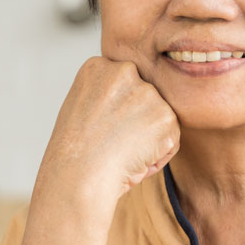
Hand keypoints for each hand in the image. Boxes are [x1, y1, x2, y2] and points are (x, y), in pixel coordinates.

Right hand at [37, 57, 179, 212]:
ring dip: (147, 139)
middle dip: (135, 121)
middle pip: (143, 98)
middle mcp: (125, 71)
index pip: (123, 85)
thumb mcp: (79, 107)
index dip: (113, 113)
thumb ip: (106, 93)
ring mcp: (148, 93)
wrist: (78, 178)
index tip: (98, 128)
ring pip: (158, 118)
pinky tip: (133, 160)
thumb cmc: (73, 154)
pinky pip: (170, 140)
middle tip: (110, 142)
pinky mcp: (166, 117)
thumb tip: (131, 101)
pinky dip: (157, 157)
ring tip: (119, 152)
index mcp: (98, 66)